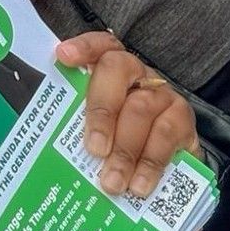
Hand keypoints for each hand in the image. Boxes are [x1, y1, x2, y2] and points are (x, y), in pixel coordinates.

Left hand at [54, 32, 199, 195]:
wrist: (169, 157)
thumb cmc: (119, 138)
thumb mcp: (97, 128)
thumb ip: (77, 126)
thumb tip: (46, 149)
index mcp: (110, 70)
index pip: (99, 46)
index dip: (84, 48)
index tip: (64, 56)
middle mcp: (137, 73)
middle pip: (118, 71)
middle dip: (101, 110)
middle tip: (94, 149)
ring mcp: (161, 93)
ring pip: (141, 108)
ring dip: (124, 150)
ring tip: (112, 182)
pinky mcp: (183, 118)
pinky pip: (166, 135)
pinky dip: (150, 163)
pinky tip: (139, 185)